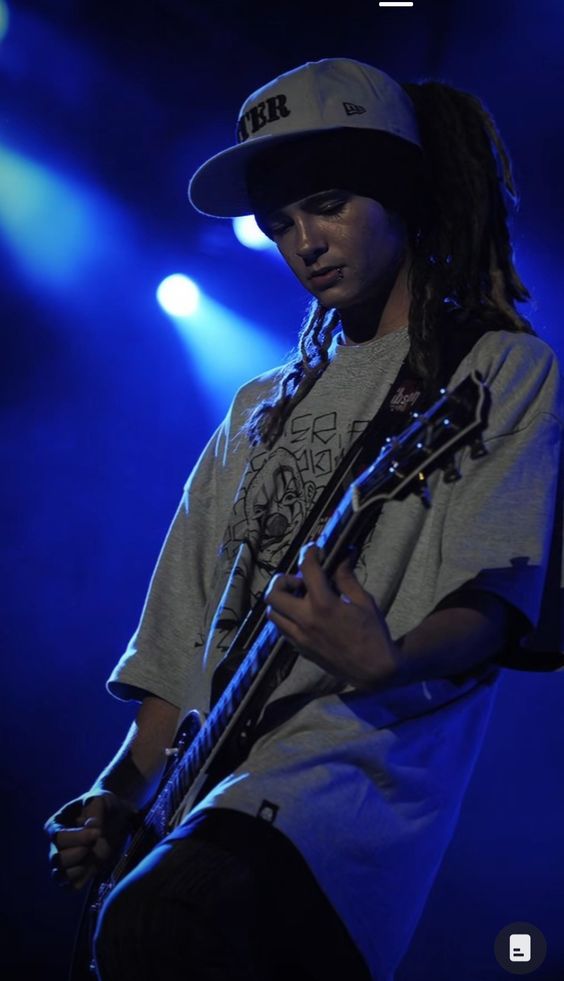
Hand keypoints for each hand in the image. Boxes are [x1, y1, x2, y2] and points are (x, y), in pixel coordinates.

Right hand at [44, 790, 137, 890]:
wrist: (115, 816)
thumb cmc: (104, 805)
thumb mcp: (101, 800)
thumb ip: (96, 811)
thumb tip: (94, 830)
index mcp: (56, 824)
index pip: (58, 838)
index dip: (78, 838)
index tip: (98, 832)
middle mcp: (56, 845)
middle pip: (57, 860)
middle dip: (80, 853)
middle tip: (96, 843)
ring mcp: (65, 862)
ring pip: (60, 877)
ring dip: (80, 869)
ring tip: (95, 856)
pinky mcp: (77, 873)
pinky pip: (72, 886)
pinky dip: (84, 879)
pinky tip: (95, 865)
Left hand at [265, 543, 407, 688]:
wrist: (374, 672)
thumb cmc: (373, 634)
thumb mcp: (364, 602)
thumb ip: (347, 579)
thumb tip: (343, 557)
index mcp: (323, 604)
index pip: (306, 570)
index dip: (309, 554)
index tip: (314, 550)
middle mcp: (305, 620)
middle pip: (273, 594)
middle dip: (283, 581)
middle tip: (300, 581)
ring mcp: (300, 638)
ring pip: (273, 614)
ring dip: (282, 601)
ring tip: (300, 599)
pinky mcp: (301, 650)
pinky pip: (283, 630)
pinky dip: (287, 618)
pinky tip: (304, 616)